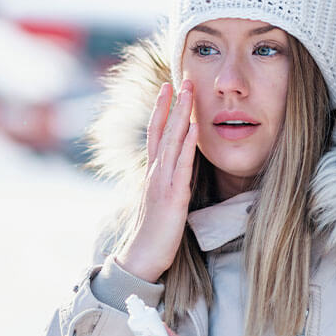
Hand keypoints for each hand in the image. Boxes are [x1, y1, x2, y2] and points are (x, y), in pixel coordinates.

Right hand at [113, 81, 197, 282]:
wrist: (141, 258)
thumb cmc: (153, 234)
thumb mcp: (160, 203)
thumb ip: (166, 184)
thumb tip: (176, 171)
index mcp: (152, 174)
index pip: (156, 134)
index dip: (162, 109)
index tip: (169, 87)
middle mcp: (154, 173)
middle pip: (163, 130)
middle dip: (172, 103)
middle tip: (182, 77)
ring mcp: (161, 183)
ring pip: (172, 141)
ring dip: (181, 114)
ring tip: (189, 91)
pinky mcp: (172, 197)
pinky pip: (181, 166)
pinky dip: (188, 144)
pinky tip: (194, 126)